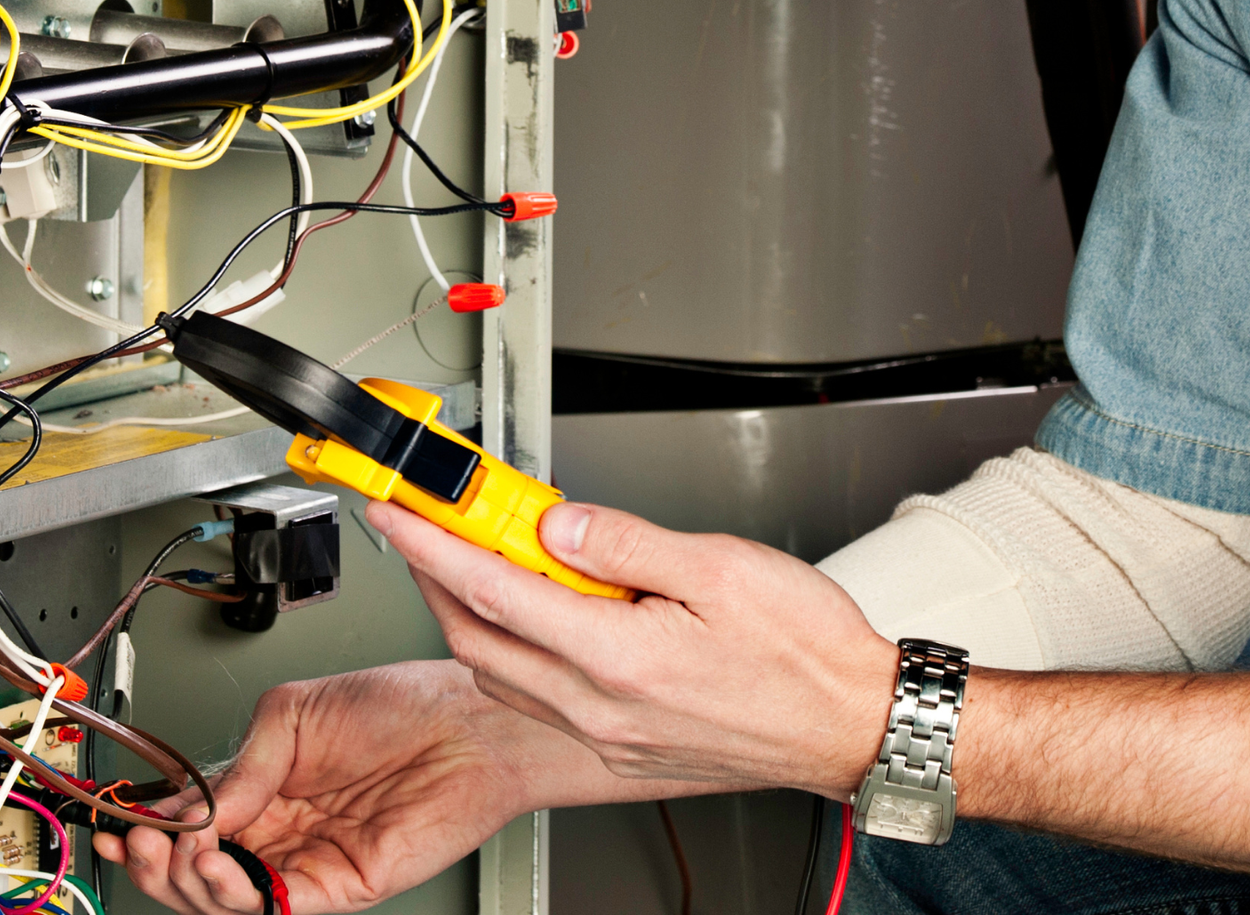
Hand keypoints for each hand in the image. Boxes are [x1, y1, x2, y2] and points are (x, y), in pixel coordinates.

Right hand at [93, 658, 604, 911]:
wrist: (466, 722)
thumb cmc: (402, 702)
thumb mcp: (298, 710)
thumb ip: (242, 762)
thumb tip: (193, 808)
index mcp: (267, 781)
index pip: (193, 821)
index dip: (151, 830)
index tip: (119, 825)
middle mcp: (282, 826)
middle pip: (197, 869)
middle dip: (158, 862)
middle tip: (141, 843)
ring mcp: (305, 860)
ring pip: (224, 898)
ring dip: (187, 880)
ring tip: (181, 849)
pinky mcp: (334, 888)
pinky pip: (271, 909)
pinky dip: (233, 895)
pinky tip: (220, 862)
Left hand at [366, 497, 897, 797]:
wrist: (852, 722)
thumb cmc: (805, 650)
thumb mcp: (720, 567)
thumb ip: (626, 542)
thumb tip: (557, 523)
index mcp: (618, 659)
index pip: (493, 589)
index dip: (432, 540)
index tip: (398, 506)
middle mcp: (601, 707)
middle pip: (478, 638)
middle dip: (434, 576)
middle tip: (422, 521)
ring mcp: (609, 734)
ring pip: (503, 671)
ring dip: (471, 612)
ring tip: (473, 551)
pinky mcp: (623, 744)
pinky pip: (539, 695)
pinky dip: (513, 646)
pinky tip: (534, 608)